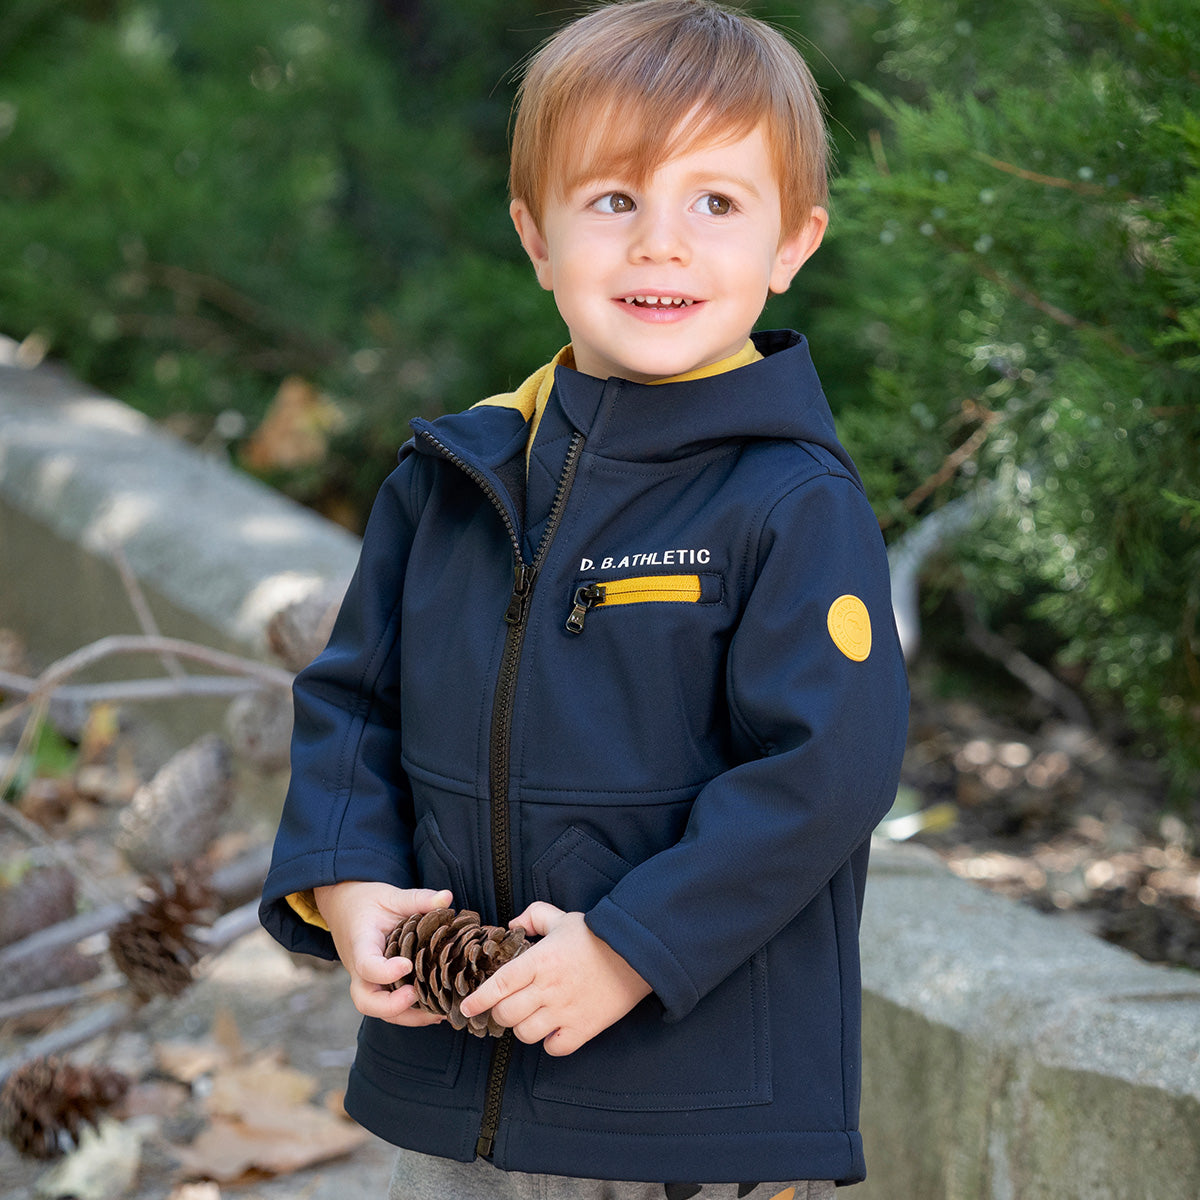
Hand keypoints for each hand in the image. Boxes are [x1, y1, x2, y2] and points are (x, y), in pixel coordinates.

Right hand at [313, 881, 452, 1024]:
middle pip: (366, 1001)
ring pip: (379, 1011)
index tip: (407, 966)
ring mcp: (367, 981)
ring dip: (407, 1016)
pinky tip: (436, 1009)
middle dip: (391, 1007)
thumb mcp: (391, 895)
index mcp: (361, 944)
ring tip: (439, 1012)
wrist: (344, 908)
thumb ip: (418, 898)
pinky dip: (411, 1012)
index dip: (385, 972)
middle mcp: (359, 969)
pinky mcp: (378, 985)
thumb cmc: (367, 902)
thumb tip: (447, 897)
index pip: (366, 966)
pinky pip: (389, 1007)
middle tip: (417, 996)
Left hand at [459, 902, 651, 1055]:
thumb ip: (533, 917)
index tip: (466, 1007)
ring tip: (530, 1017)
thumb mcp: (562, 917)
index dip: (478, 999)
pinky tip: (553, 1029)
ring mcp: (566, 1011)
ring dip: (523, 1027)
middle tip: (506, 1007)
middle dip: (499, 1013)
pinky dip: (550, 1042)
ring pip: (526, 1033)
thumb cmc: (596, 935)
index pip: (498, 985)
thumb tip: (511, 925)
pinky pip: (555, 1047)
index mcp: (539, 960)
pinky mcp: (584, 1028)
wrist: (636, 952)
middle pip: (507, 1014)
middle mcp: (548, 988)